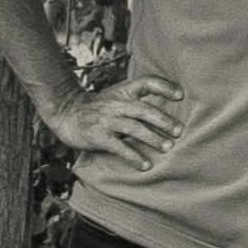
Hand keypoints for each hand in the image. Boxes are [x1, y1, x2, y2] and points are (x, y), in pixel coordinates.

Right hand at [43, 72, 185, 166]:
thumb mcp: (116, 96)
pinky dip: (133, 156)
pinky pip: (118, 147)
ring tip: (167, 148)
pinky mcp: (98, 136)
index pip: (146, 82)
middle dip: (163, 120)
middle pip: (143, 109)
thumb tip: (168, 112)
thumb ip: (137, 100)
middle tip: (178, 132)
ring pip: (133, 128)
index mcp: (123, 91)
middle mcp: (116, 104)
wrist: (65, 113)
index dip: (164, 87)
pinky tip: (145, 165)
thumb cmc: (99, 108)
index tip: (181, 95)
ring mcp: (106, 120)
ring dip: (152, 138)